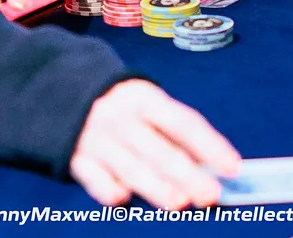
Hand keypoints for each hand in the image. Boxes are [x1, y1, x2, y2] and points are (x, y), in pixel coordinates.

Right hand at [69, 80, 239, 209]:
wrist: (60, 90)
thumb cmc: (121, 106)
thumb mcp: (146, 103)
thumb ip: (173, 132)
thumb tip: (211, 168)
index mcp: (141, 98)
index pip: (181, 122)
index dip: (209, 145)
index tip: (232, 167)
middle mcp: (118, 117)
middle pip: (157, 149)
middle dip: (186, 173)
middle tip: (210, 194)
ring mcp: (94, 138)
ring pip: (128, 166)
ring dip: (154, 185)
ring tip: (178, 202)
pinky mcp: (74, 156)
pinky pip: (92, 177)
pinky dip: (106, 188)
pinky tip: (122, 198)